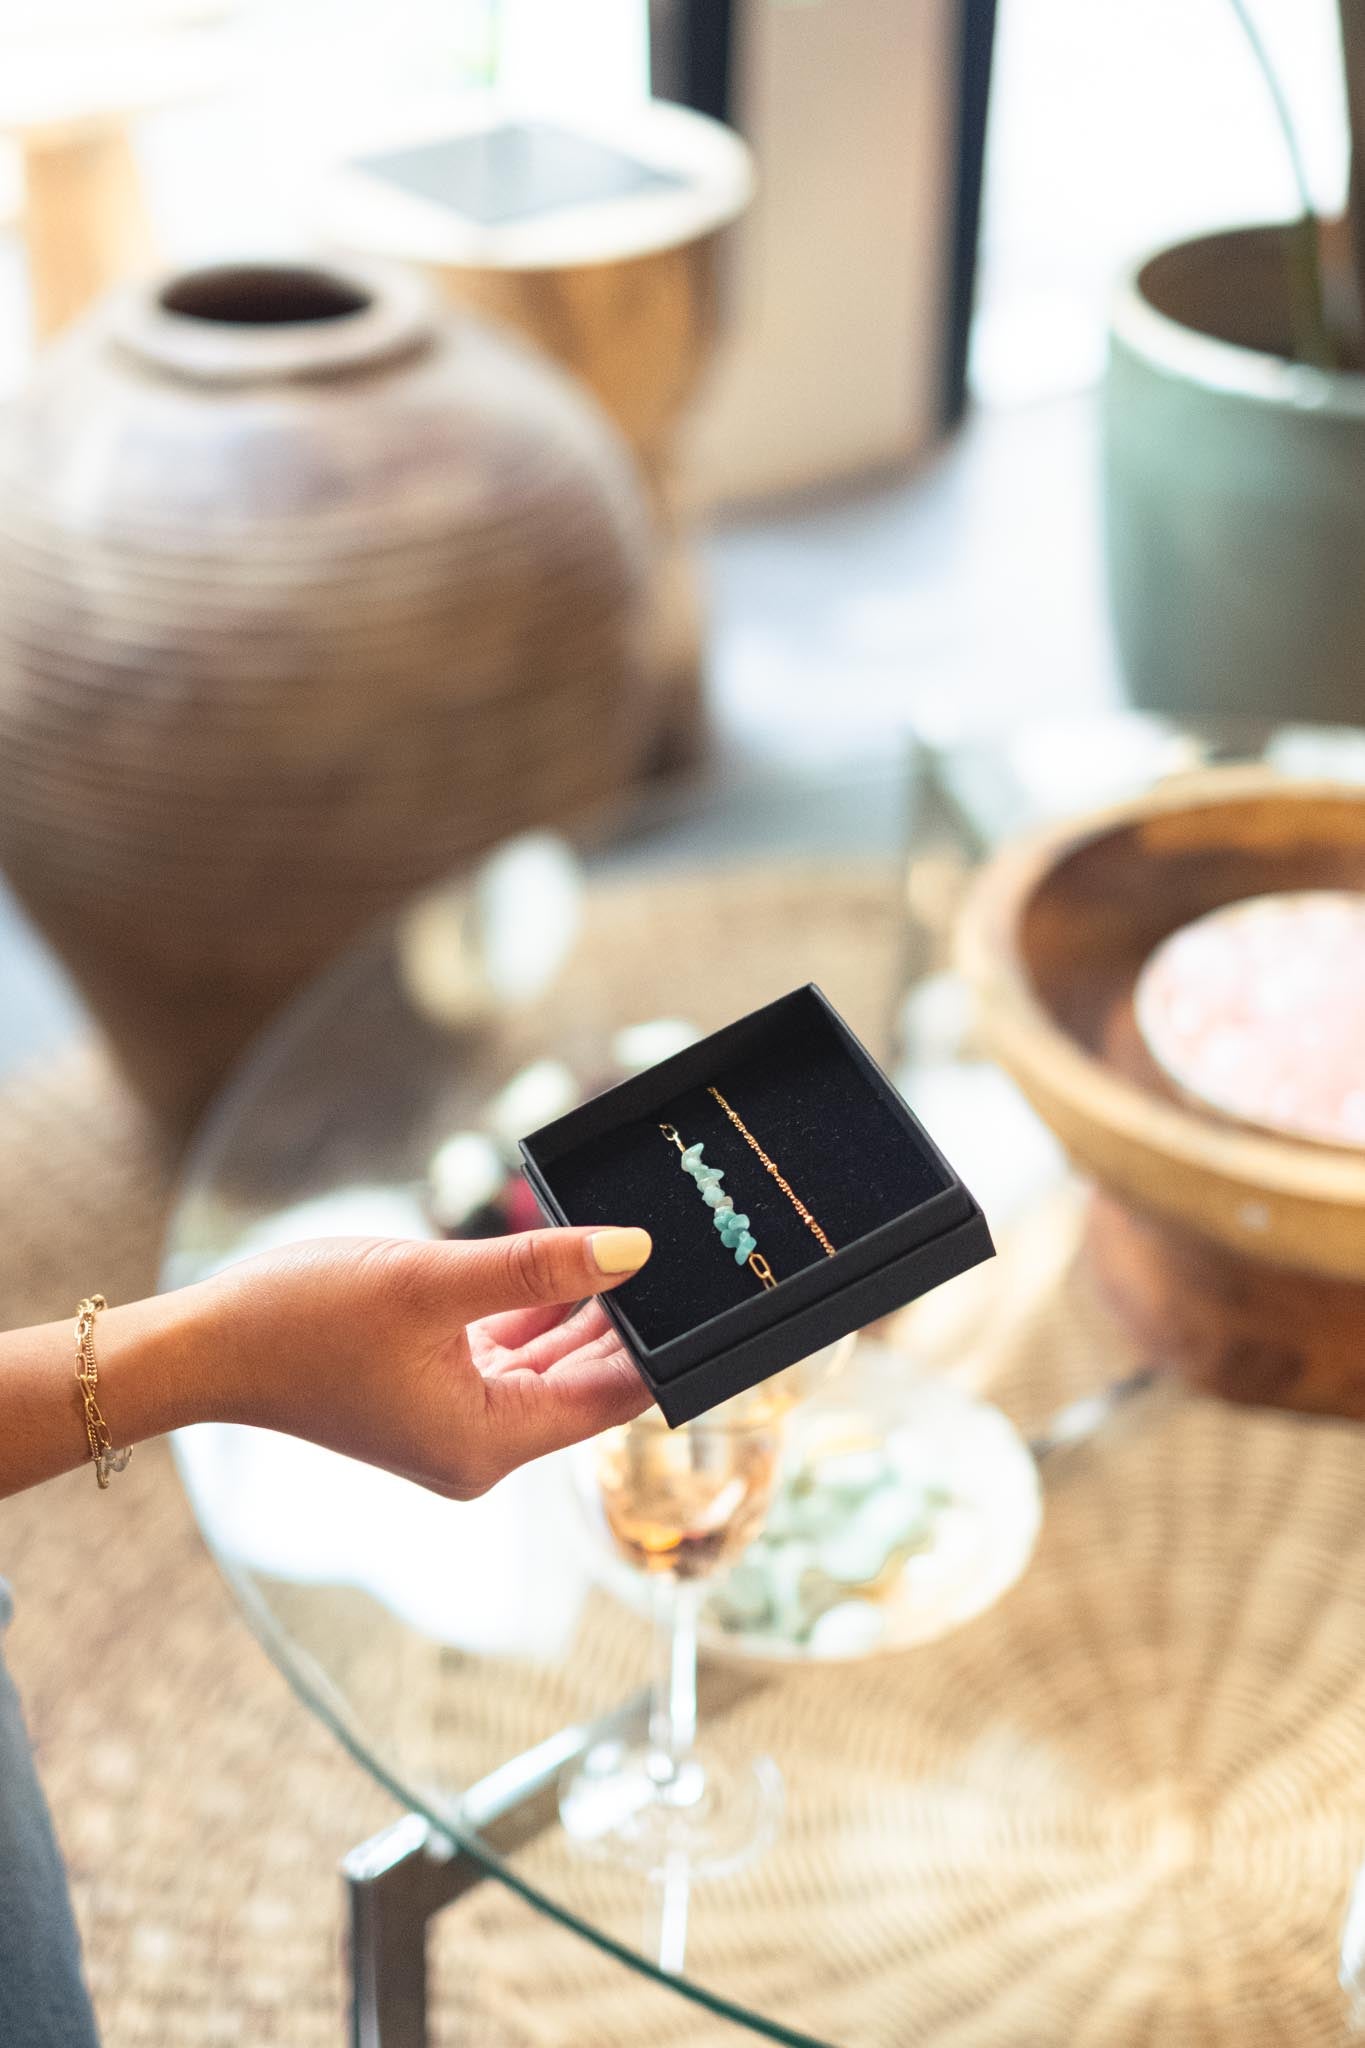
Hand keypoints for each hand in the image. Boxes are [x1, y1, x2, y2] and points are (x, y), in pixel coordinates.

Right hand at [198, 1226, 653, 1497]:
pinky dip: (537, 1312)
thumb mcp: (433, 1281)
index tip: (717, 1300)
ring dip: (585, 1312)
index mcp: (490, 1444)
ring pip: (549, 1364)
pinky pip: (508, 1353)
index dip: (665, 1348)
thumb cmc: (305, 1320)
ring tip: (642, 1251)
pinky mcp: (432, 1391)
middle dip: (631, 1324)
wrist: (206, 1344)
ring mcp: (455, 1421)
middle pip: (586, 1384)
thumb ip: (539, 1268)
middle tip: (690, 1259)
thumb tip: (633, 1250)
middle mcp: (480, 1447)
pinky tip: (571, 1262)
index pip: (612, 1399)